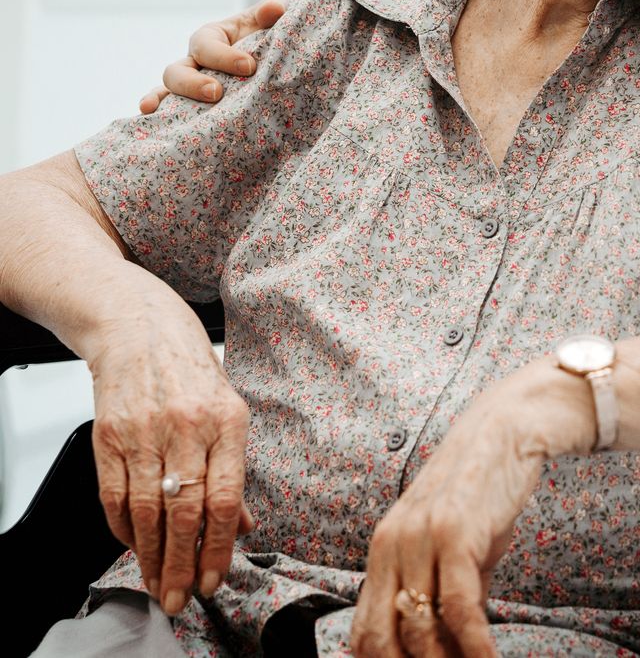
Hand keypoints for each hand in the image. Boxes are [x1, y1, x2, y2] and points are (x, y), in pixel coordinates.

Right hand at [88, 285, 254, 614]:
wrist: (140, 326)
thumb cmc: (192, 368)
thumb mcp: (230, 408)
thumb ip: (235, 468)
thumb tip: (245, 524)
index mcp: (228, 421)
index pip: (225, 497)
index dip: (220, 547)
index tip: (215, 580)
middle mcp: (188, 427)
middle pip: (185, 512)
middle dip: (183, 565)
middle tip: (181, 599)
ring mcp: (145, 432)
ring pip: (147, 512)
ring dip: (151, 557)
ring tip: (157, 584)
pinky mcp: (108, 436)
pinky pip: (114, 497)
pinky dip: (122, 529)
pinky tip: (133, 546)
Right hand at [138, 0, 287, 113]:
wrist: (273, 59)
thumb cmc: (268, 34)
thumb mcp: (270, 20)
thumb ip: (272, 9)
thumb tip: (274, 10)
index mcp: (212, 37)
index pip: (207, 45)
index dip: (224, 56)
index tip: (249, 67)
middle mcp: (194, 60)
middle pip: (178, 71)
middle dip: (193, 83)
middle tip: (216, 93)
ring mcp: (189, 83)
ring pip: (168, 91)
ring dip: (170, 100)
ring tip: (175, 113)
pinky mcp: (191, 104)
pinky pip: (167, 110)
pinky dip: (157, 111)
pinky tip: (149, 116)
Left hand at [351, 363, 591, 657]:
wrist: (509, 429)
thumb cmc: (483, 488)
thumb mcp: (452, 543)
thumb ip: (442, 591)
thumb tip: (448, 647)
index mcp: (383, 548)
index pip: (364, 631)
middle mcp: (392, 544)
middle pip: (381, 640)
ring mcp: (420, 538)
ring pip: (418, 631)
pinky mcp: (455, 533)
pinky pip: (457, 608)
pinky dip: (474, 645)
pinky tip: (488, 657)